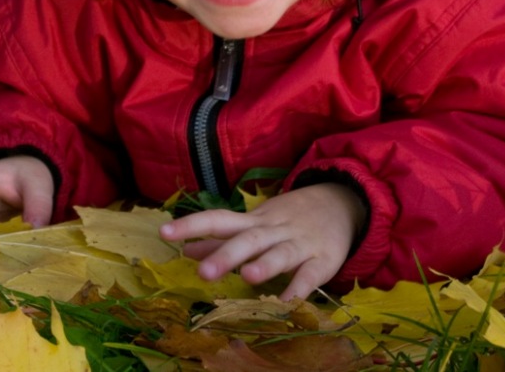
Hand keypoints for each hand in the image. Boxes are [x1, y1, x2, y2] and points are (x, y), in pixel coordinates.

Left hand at [158, 183, 365, 300]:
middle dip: (226, 255)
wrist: (342, 203)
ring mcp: (299, 244)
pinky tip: (287, 302)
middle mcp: (273, 230)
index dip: (191, 226)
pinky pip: (310, 275)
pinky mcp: (322, 260)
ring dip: (265, 264)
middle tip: (203, 273)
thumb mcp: (255, 224)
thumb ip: (222, 239)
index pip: (218, 220)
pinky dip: (300, 287)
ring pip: (280, 253)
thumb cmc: (288, 218)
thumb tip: (186, 249)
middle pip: (248, 240)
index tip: (163, 233)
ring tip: (247, 277)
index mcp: (253, 222)